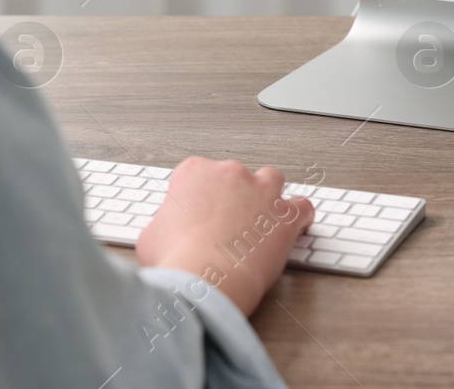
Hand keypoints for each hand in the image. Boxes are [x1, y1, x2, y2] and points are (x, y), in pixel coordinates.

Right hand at [135, 156, 314, 315]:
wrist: (205, 280)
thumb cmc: (178, 260)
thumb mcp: (150, 238)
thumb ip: (161, 227)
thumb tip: (163, 236)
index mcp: (193, 173)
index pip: (200, 174)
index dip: (201, 197)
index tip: (201, 215)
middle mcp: (229, 173)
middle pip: (235, 177)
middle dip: (233, 198)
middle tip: (227, 226)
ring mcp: (260, 190)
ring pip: (272, 180)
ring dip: (269, 197)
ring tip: (263, 218)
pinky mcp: (285, 214)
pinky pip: (303, 207)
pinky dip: (301, 217)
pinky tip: (297, 228)